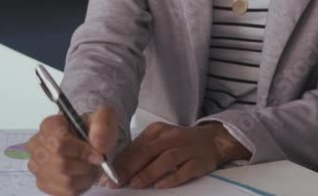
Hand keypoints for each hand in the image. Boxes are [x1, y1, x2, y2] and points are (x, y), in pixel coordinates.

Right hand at [27, 106, 118, 195]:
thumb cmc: (93, 129)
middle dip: (85, 166)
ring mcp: (37, 166)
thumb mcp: (104, 118)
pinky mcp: (43, 183)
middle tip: (96, 161)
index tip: (99, 155)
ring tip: (90, 166)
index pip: (59, 144)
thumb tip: (97, 144)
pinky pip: (65, 192)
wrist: (90, 140)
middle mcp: (37, 145)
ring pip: (64, 181)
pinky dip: (80, 186)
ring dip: (85, 177)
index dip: (82, 152)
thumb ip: (102, 126)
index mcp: (49, 125)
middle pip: (62, 165)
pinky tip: (83, 174)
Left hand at [111, 122, 250, 189]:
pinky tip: (160, 186)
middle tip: (116, 183)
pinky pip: (185, 169)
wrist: (211, 141)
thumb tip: (116, 170)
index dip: (120, 162)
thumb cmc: (178, 143)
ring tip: (135, 184)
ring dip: (149, 172)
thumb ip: (140, 153)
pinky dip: (172, 178)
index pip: (136, 147)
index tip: (107, 177)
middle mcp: (172, 137)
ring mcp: (187, 148)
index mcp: (158, 130)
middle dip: (130, 168)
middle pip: (148, 152)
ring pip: (166, 159)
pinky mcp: (199, 161)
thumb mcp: (158, 142)